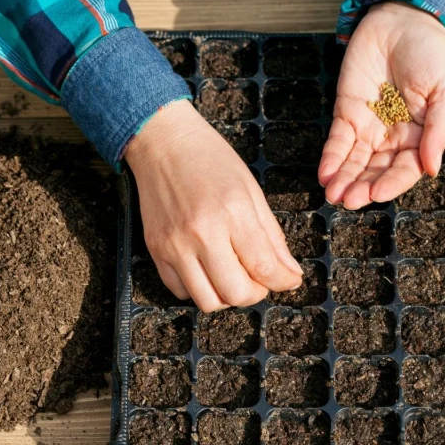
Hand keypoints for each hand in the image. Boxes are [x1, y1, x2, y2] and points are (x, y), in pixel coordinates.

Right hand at [125, 100, 301, 311]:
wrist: (163, 143)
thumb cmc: (210, 159)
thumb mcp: (251, 189)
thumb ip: (271, 235)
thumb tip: (289, 272)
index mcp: (232, 212)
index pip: (264, 268)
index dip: (283, 281)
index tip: (288, 280)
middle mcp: (201, 233)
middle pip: (235, 293)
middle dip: (255, 294)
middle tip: (259, 279)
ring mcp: (174, 245)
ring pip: (207, 301)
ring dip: (226, 297)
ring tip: (232, 275)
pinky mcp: (155, 251)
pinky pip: (179, 291)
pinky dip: (198, 289)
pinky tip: (206, 269)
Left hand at [318, 2, 444, 208]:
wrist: (401, 23)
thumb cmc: (431, 55)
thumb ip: (439, 131)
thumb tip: (431, 168)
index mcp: (421, 137)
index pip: (405, 169)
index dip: (391, 183)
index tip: (377, 194)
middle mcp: (393, 139)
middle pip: (376, 171)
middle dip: (362, 187)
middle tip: (349, 200)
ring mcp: (368, 128)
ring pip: (354, 162)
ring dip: (344, 179)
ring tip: (334, 194)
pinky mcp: (346, 115)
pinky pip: (337, 142)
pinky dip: (330, 159)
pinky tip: (324, 173)